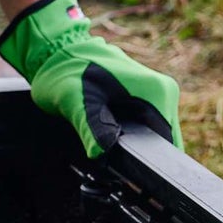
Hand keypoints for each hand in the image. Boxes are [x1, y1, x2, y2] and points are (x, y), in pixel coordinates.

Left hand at [0, 0, 182, 158]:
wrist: (56, 48)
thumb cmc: (65, 70)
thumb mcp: (75, 102)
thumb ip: (92, 127)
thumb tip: (102, 152)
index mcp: (156, 92)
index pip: (166, 141)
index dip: (149, 161)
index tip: (128, 174)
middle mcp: (163, 91)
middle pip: (162, 139)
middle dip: (140, 152)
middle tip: (109, 159)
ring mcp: (155, 92)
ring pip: (152, 132)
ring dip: (134, 143)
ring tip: (106, 145)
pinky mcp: (143, 95)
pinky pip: (144, 123)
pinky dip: (129, 133)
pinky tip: (108, 133)